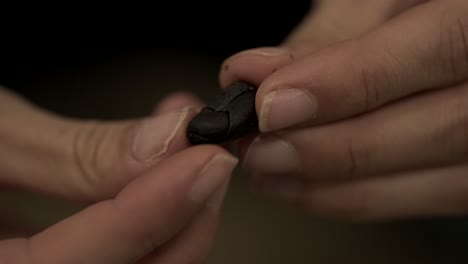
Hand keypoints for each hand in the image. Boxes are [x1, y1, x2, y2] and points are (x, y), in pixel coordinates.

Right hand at [0, 87, 237, 262]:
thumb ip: (70, 151)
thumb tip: (165, 144)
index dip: (144, 215)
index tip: (204, 161)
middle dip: (178, 225)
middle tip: (208, 159)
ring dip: (173, 221)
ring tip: (192, 159)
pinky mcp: (47, 260)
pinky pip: (112, 259)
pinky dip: (146, 219)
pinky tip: (158, 174)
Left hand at [220, 0, 467, 219]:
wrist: (452, 27)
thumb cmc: (415, 7)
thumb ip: (334, 34)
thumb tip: (263, 75)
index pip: (439, 50)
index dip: (349, 83)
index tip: (272, 103)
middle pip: (436, 129)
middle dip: (330, 146)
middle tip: (259, 145)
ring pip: (431, 181)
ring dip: (333, 183)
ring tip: (267, 168)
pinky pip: (426, 198)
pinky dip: (356, 199)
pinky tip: (303, 187)